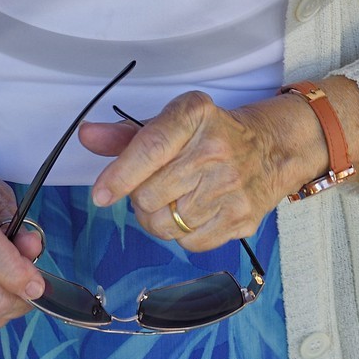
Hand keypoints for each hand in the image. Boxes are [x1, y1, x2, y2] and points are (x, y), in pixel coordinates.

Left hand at [79, 89, 328, 250]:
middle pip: (149, 196)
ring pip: (165, 224)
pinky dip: (182, 234)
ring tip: (172, 199)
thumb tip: (86, 135)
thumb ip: (126, 135)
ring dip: (158, 218)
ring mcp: (231, 188)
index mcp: (194, 115)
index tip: (100, 195)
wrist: (272, 148)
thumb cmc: (211, 133)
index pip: (149, 149)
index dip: (119, 176)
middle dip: (139, 197)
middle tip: (152, 186)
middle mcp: (215, 150)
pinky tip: (194, 211)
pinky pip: (189, 243)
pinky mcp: (242, 219)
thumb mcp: (172, 122)